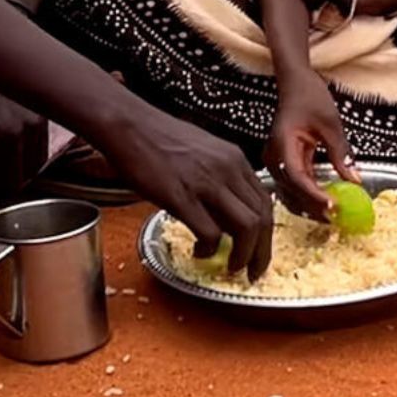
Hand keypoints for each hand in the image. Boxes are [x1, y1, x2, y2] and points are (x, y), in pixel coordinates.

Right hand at [96, 105, 274, 281]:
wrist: (130, 126)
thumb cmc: (161, 139)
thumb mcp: (205, 152)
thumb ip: (222, 177)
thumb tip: (228, 212)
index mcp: (235, 159)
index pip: (266, 203)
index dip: (267, 234)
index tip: (260, 253)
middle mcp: (228, 170)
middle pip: (262, 219)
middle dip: (261, 253)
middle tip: (251, 271)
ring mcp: (206, 183)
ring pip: (246, 228)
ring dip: (242, 255)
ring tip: (230, 267)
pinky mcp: (181, 196)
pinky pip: (210, 232)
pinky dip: (209, 249)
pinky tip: (199, 251)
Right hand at [266, 73, 359, 218]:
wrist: (295, 83)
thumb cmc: (310, 96)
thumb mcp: (331, 124)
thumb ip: (341, 153)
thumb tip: (354, 180)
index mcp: (282, 144)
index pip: (297, 177)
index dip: (314, 195)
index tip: (333, 205)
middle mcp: (275, 156)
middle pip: (292, 190)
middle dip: (314, 206)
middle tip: (337, 218)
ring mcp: (277, 160)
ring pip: (291, 192)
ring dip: (310, 205)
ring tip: (333, 215)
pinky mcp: (284, 162)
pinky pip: (295, 184)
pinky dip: (309, 195)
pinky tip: (325, 201)